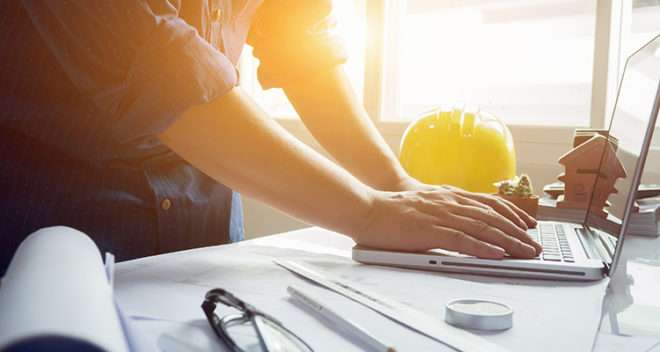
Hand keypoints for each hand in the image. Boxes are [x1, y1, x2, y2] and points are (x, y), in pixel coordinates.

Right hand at [354, 186, 541, 258]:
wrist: (368, 208)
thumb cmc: (392, 209)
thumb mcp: (425, 202)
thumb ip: (444, 208)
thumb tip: (461, 221)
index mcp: (449, 195)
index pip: (489, 202)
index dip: (512, 213)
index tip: (528, 224)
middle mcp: (450, 202)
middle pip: (492, 216)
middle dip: (518, 231)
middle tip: (535, 245)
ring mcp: (441, 215)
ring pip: (483, 228)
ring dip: (509, 241)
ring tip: (526, 252)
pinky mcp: (430, 231)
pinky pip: (462, 240)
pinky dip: (483, 248)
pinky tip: (498, 254)